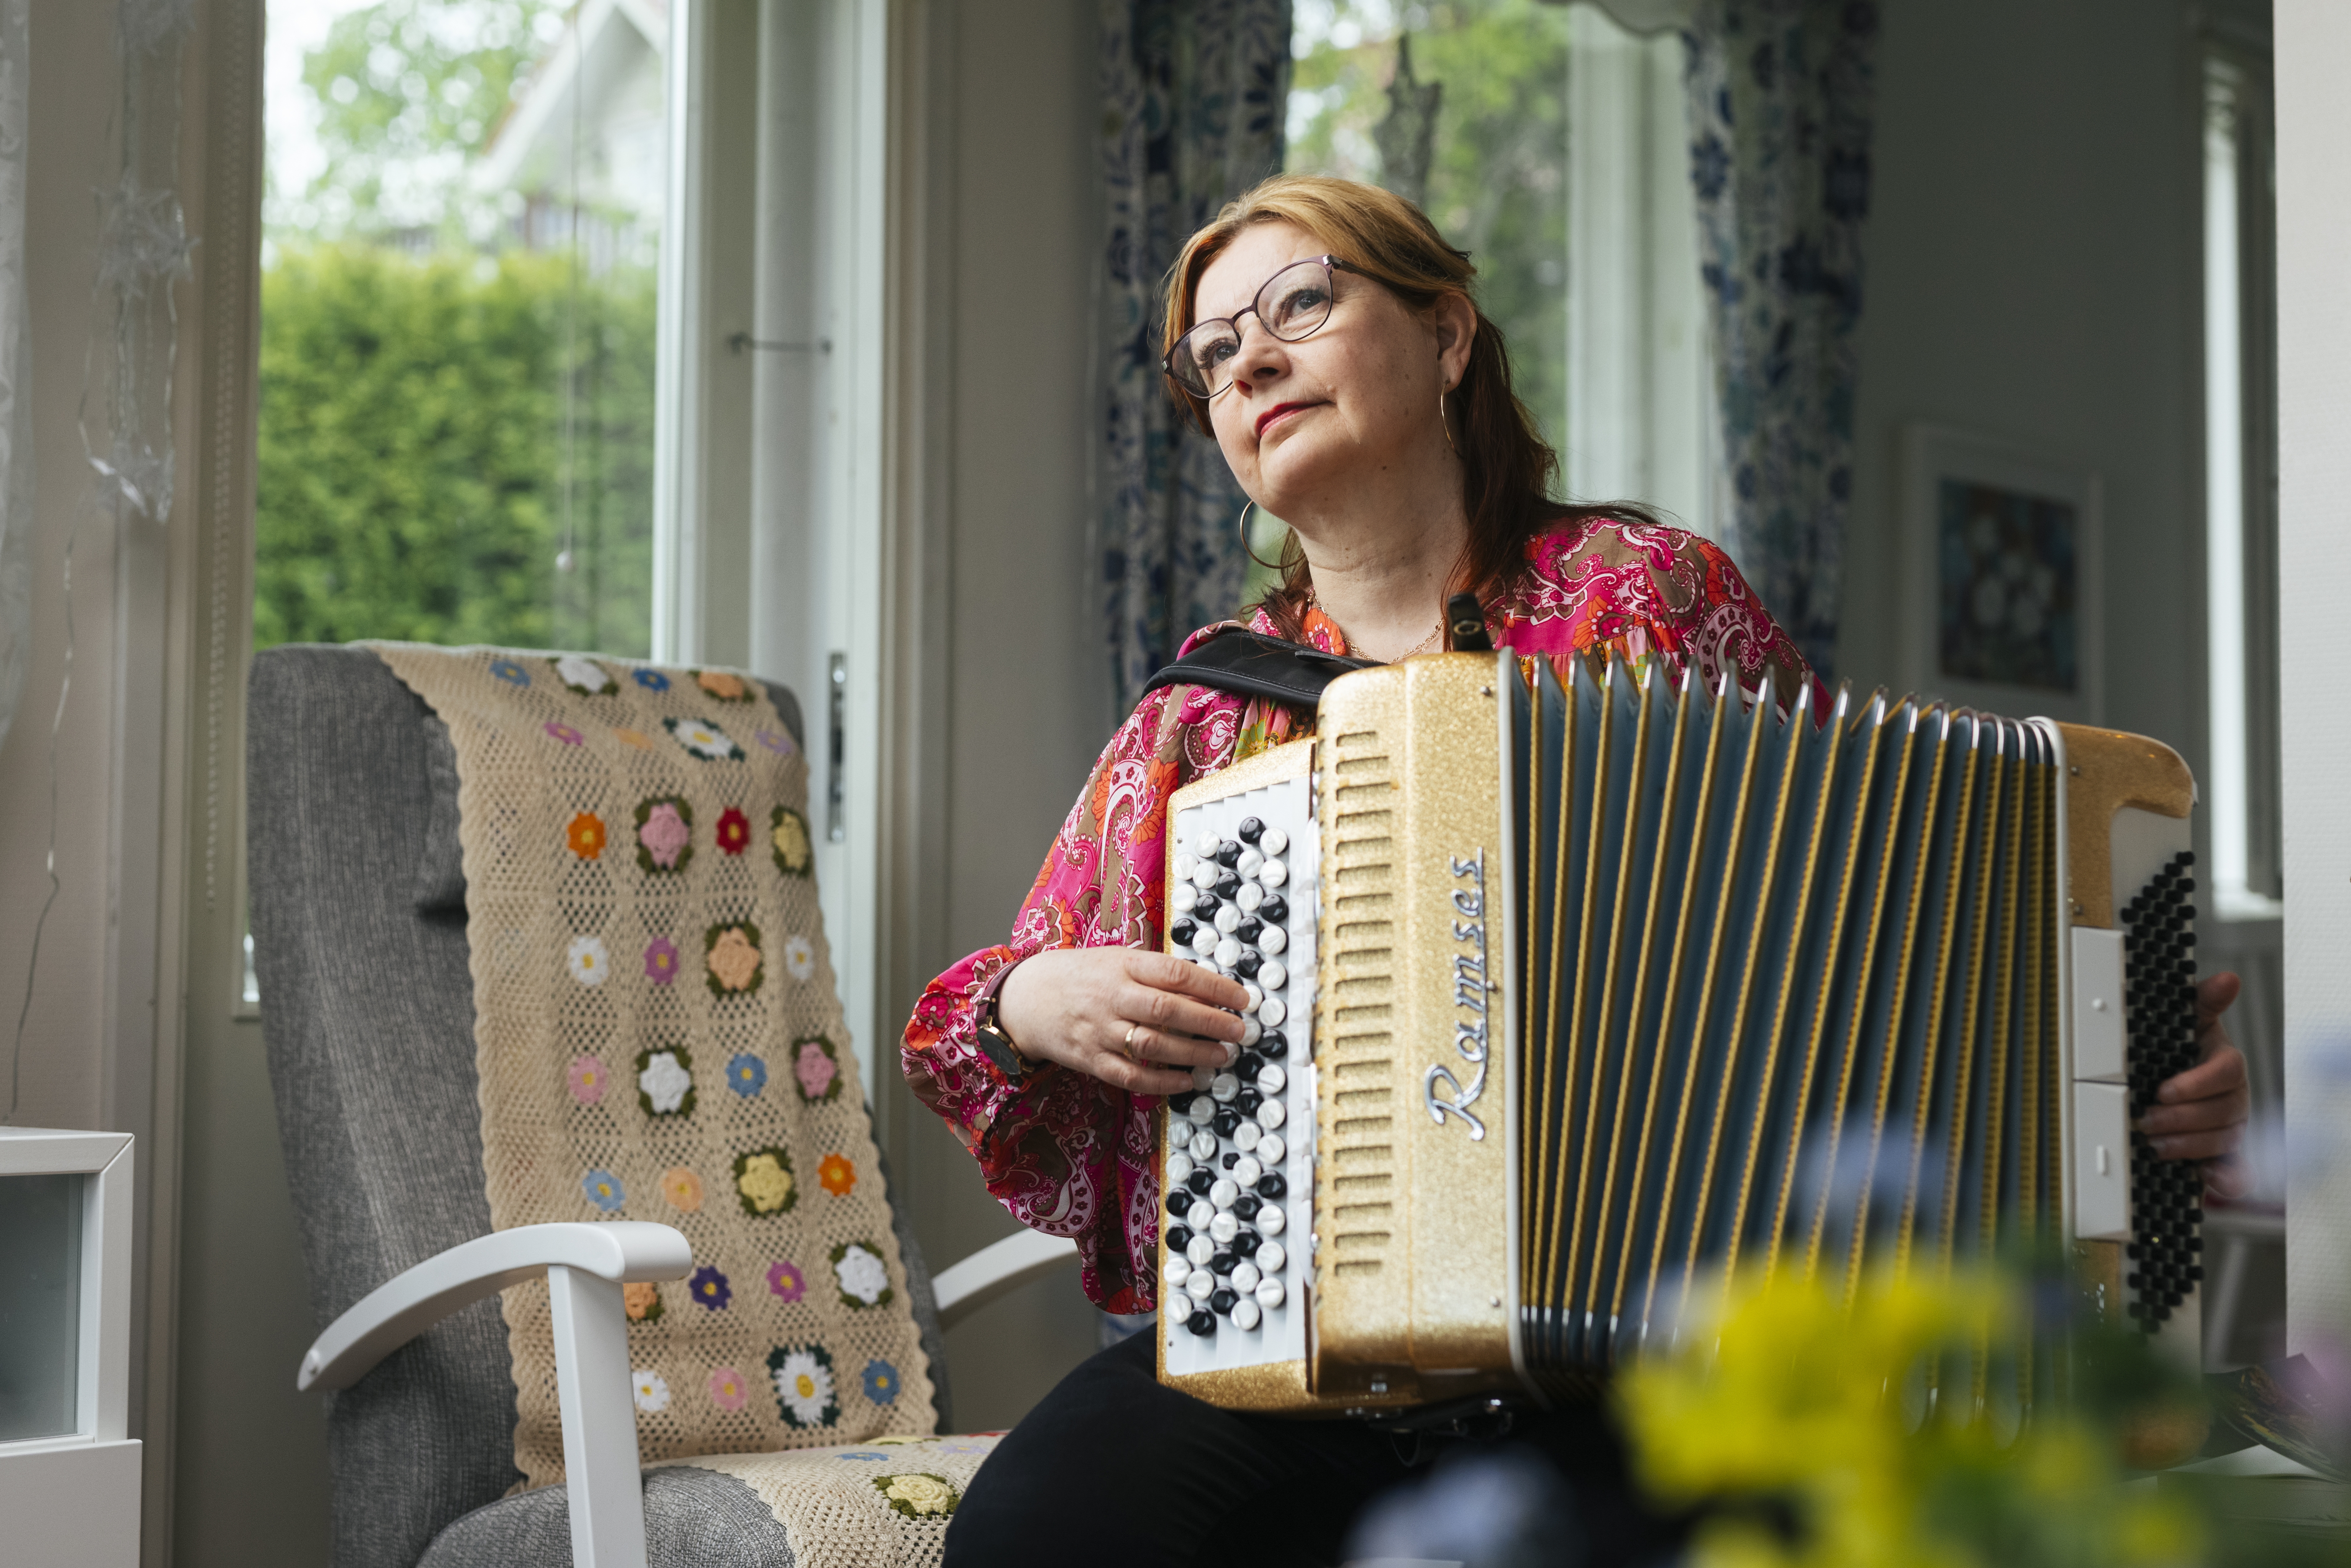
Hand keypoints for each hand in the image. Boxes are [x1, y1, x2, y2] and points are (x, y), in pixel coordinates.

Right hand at [995, 948, 1249, 1097]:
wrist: (1024, 998)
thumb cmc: (1080, 975)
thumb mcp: (1116, 959)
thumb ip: (1155, 972)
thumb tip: (1206, 990)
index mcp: (1122, 965)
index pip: (1175, 973)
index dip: (1213, 987)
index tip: (1241, 998)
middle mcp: (1111, 997)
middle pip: (1168, 1010)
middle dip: (1211, 1022)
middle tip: (1238, 1030)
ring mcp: (1100, 1030)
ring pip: (1153, 1045)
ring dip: (1193, 1054)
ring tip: (1220, 1055)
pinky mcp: (1090, 1059)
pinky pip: (1131, 1075)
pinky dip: (1162, 1081)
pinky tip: (1187, 1081)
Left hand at [2137, 971, 2251, 1196]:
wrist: (2172, 1077)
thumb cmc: (2181, 1048)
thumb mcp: (2186, 1020)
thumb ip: (2203, 1001)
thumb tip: (2227, 980)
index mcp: (2225, 1064)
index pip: (2226, 1072)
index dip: (2197, 1083)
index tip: (2165, 1090)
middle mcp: (2232, 1097)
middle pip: (2223, 1111)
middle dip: (2183, 1118)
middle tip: (2147, 1119)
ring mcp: (2230, 1126)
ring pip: (2224, 1141)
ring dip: (2189, 1146)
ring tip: (2154, 1143)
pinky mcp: (2224, 1155)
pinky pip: (2237, 1171)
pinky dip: (2226, 1178)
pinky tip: (2208, 1179)